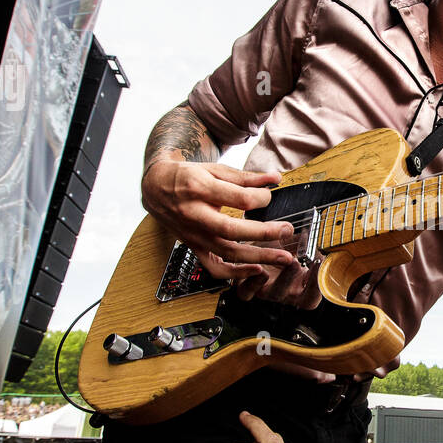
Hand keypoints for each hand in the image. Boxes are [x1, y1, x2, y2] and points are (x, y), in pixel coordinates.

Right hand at [142, 158, 295, 281]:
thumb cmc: (186, 176)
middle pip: (232, 230)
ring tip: (283, 257)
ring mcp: (193, 234)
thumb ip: (245, 177)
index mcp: (200, 188)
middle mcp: (194, 214)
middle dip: (264, 233)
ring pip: (227, 252)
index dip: (261, 198)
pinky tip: (257, 270)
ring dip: (258, 257)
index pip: (238, 199)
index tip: (269, 196)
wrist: (155, 187)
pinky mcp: (193, 247)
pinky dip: (236, 273)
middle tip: (287, 230)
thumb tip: (275, 178)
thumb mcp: (214, 169)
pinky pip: (214, 268)